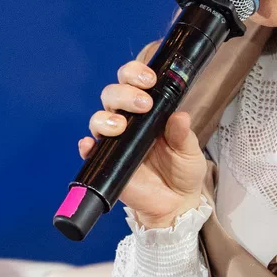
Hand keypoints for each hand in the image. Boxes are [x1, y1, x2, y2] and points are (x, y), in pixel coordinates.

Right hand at [78, 58, 208, 228]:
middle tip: (143, 103)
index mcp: (148, 110)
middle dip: (124, 92)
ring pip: (99, 118)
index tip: (149, 79)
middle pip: (112, 94)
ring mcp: (114, 141)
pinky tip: (90, 145)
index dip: (135, 73)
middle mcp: (127, 120)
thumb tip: (180, 116)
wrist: (175, 203)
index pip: (133, 82)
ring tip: (121, 125)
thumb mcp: (190, 151)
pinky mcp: (105, 162)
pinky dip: (86, 146)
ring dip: (106, 117)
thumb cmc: (183, 170)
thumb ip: (183, 135)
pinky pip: (89, 151)